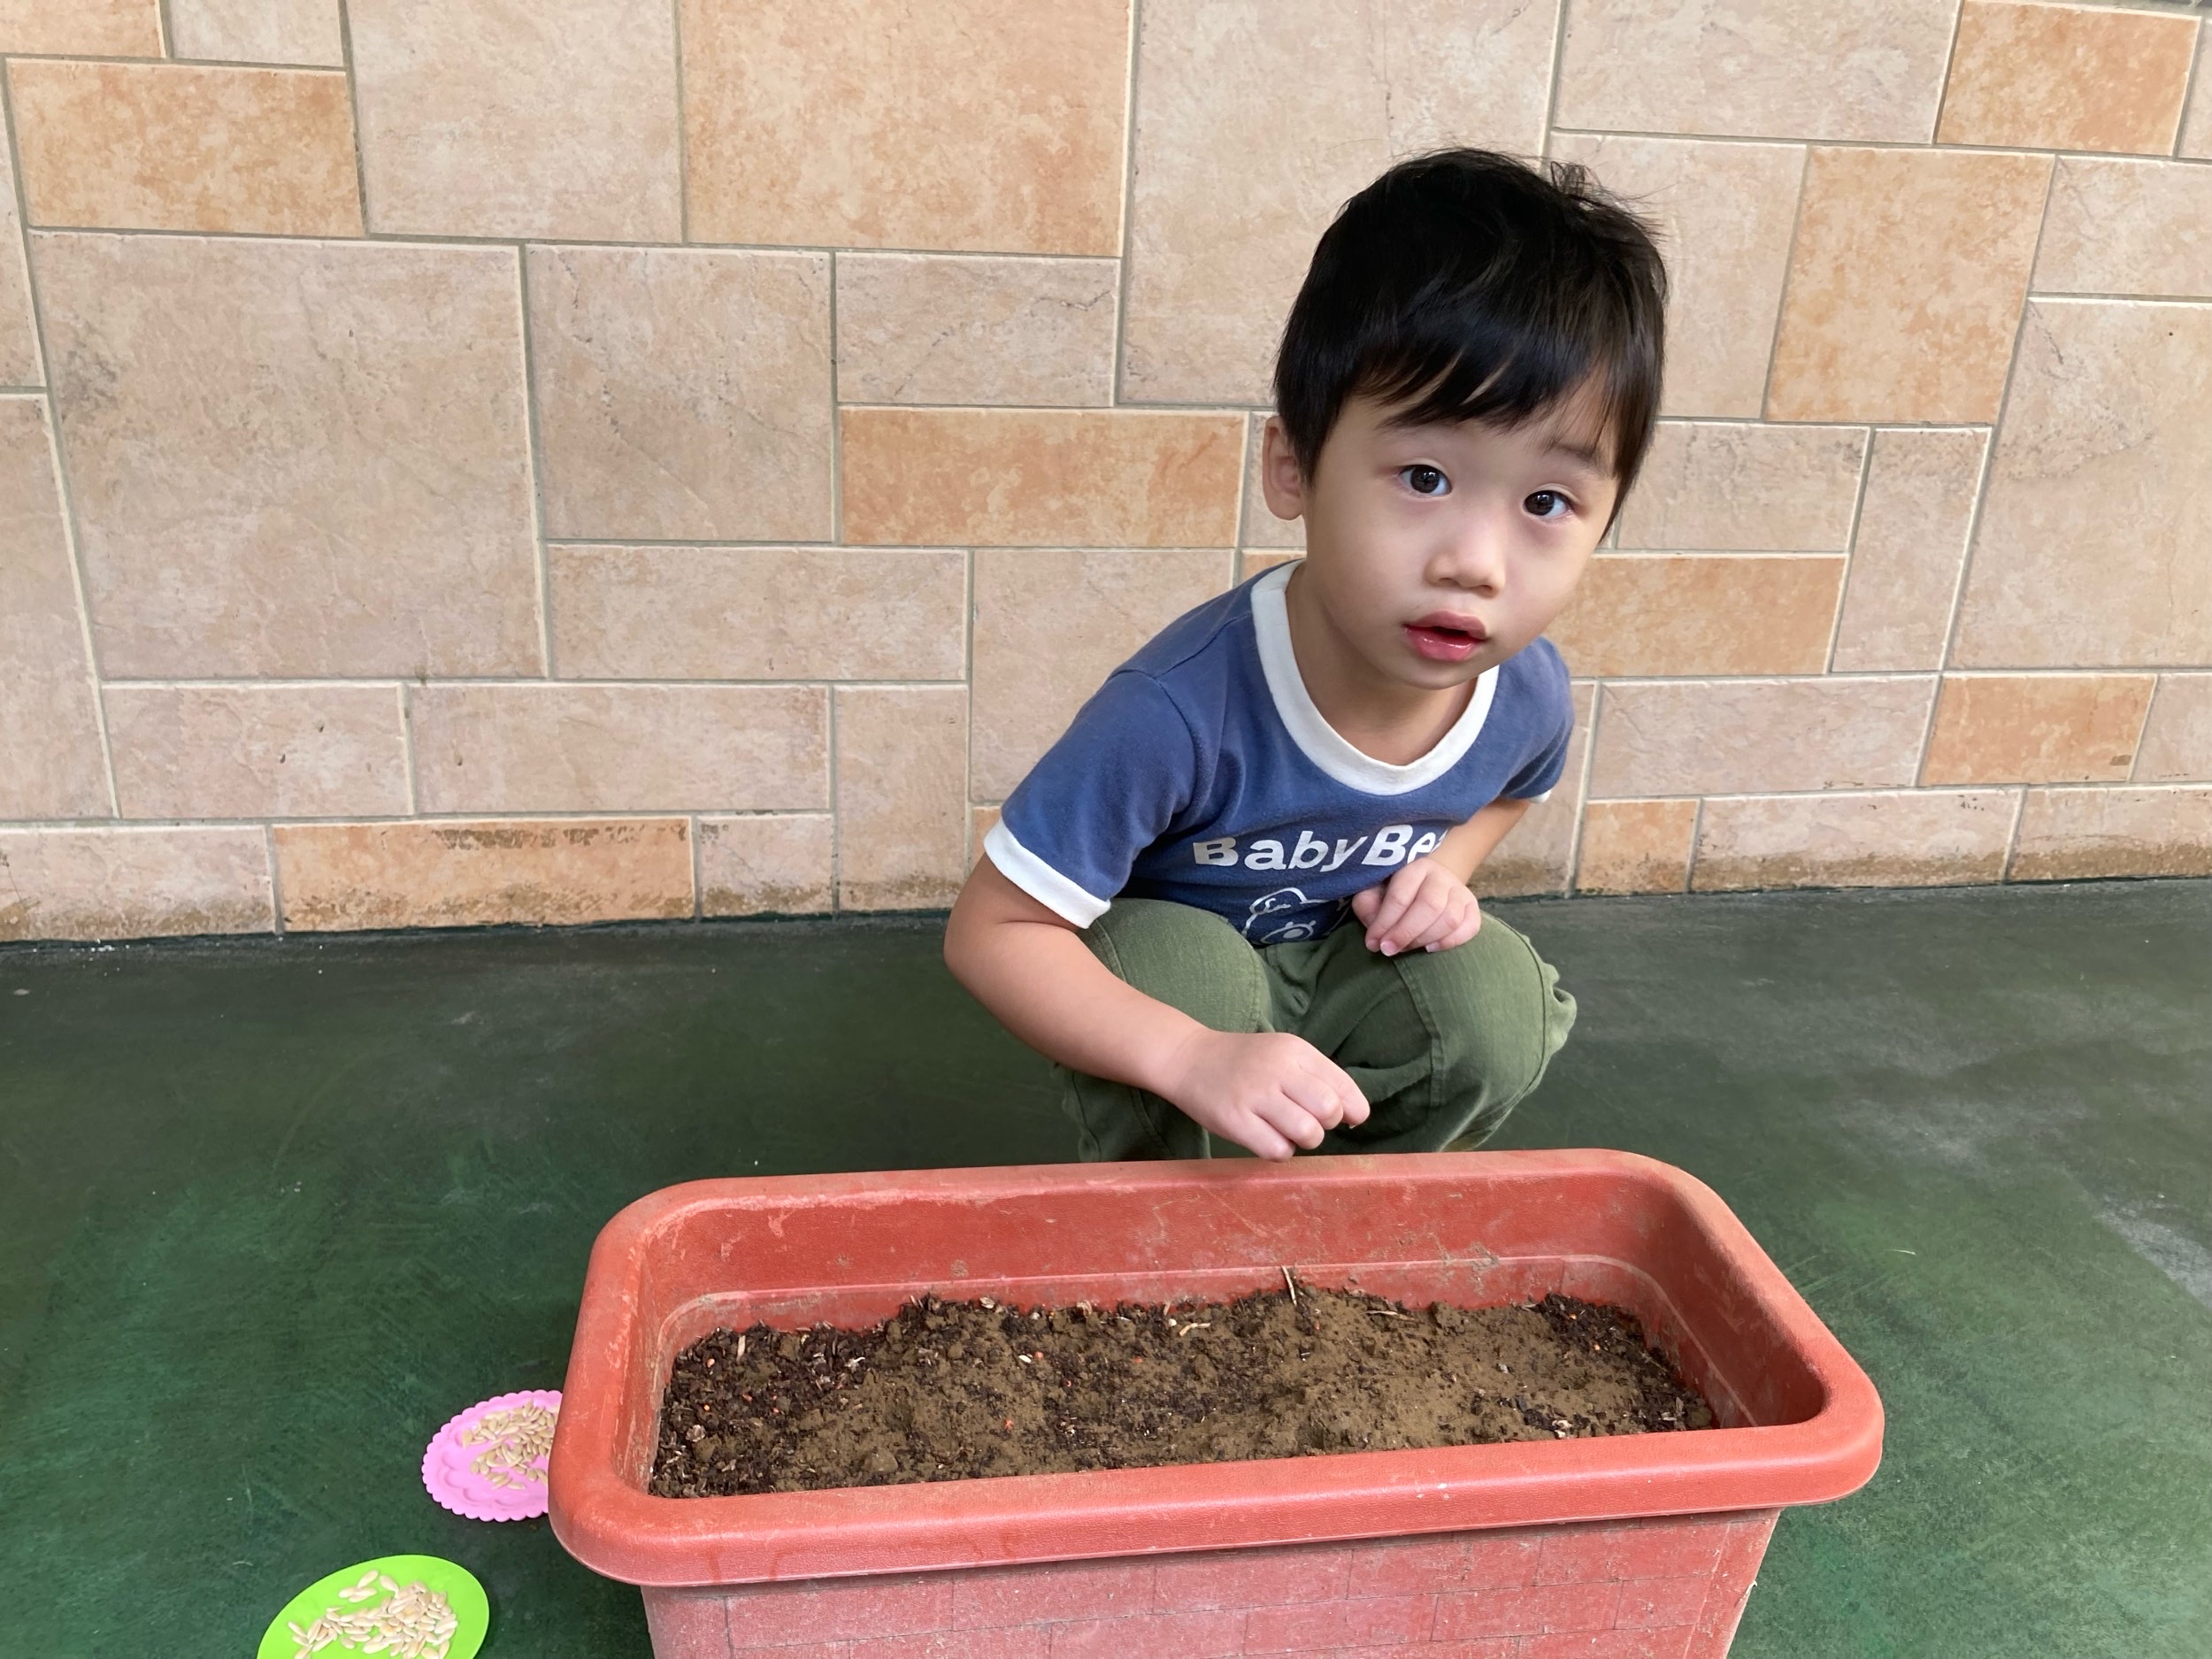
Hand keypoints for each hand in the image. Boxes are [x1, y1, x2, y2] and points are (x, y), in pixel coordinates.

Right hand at [1156, 1027, 1369, 1160]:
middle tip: (1307, 1121)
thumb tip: (1356, 1115)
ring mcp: (1254, 1095)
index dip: (1352, 1110)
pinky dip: (1280, 1151)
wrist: (1188, 1059)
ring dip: (1305, 1141)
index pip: (1343, 1087)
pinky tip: (1268, 1138)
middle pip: (1329, 1110)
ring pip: (1307, 1134)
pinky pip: (1277, 1150)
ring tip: (1288, 1131)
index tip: (1341, 1117)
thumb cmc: (1245, 1063)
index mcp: (1295, 1051)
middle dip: (1326, 1125)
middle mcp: (1277, 1069)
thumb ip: (1320, 1078)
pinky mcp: (1234, 1120)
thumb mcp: (1284, 1054)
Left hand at [1351, 856, 1481, 956]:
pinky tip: (1430, 947)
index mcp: (1414, 867)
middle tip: (1389, 950)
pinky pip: (1470, 927)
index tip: (1373, 943)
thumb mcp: (1373, 891)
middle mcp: (1441, 876)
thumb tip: (1376, 933)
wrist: (1427, 881)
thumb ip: (1368, 906)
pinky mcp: (1472, 907)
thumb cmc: (1395, 890)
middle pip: (1430, 906)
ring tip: (1407, 947)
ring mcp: (1460, 891)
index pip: (1401, 896)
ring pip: (1450, 919)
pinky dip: (1451, 942)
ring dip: (1425, 939)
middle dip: (1406, 933)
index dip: (1385, 922)